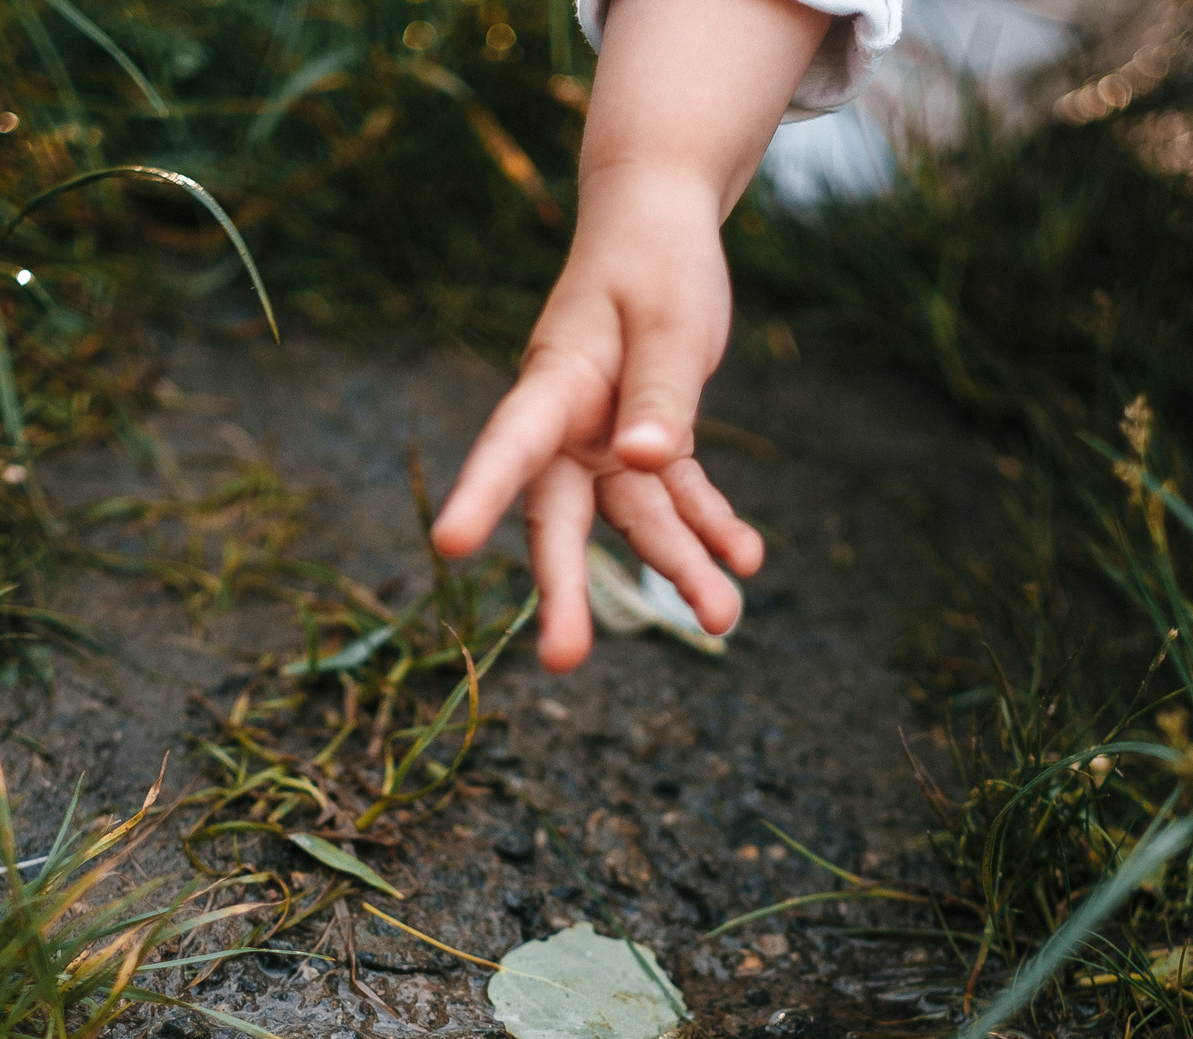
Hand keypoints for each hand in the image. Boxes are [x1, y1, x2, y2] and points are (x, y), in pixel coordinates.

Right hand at [430, 170, 763, 672]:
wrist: (659, 222)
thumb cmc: (654, 258)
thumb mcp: (668, 317)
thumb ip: (660, 392)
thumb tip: (646, 463)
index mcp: (555, 382)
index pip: (512, 444)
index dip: (481, 494)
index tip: (447, 544)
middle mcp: (571, 425)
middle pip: (562, 516)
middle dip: (567, 590)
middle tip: (564, 663)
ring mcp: (607, 440)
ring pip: (637, 519)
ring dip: (680, 566)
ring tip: (724, 619)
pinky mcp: (652, 441)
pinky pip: (679, 497)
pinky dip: (711, 526)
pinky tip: (746, 559)